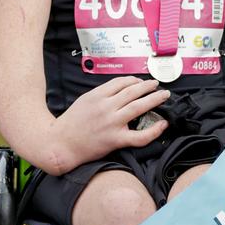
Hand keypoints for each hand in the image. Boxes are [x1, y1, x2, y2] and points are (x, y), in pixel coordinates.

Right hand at [53, 77, 170, 172]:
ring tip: (164, 95)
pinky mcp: (115, 140)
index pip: (121, 82)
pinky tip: (162, 124)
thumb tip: (120, 91)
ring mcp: (112, 123)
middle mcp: (106, 107)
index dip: (134, 80)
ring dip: (154, 99)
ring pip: (139, 107)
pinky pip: (139, 136)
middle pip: (133, 91)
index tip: (140, 82)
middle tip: (157, 84)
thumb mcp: (83, 101)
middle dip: (148, 86)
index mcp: (97, 95)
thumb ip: (101, 95)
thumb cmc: (70, 124)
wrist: (60, 144)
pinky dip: (154, 130)